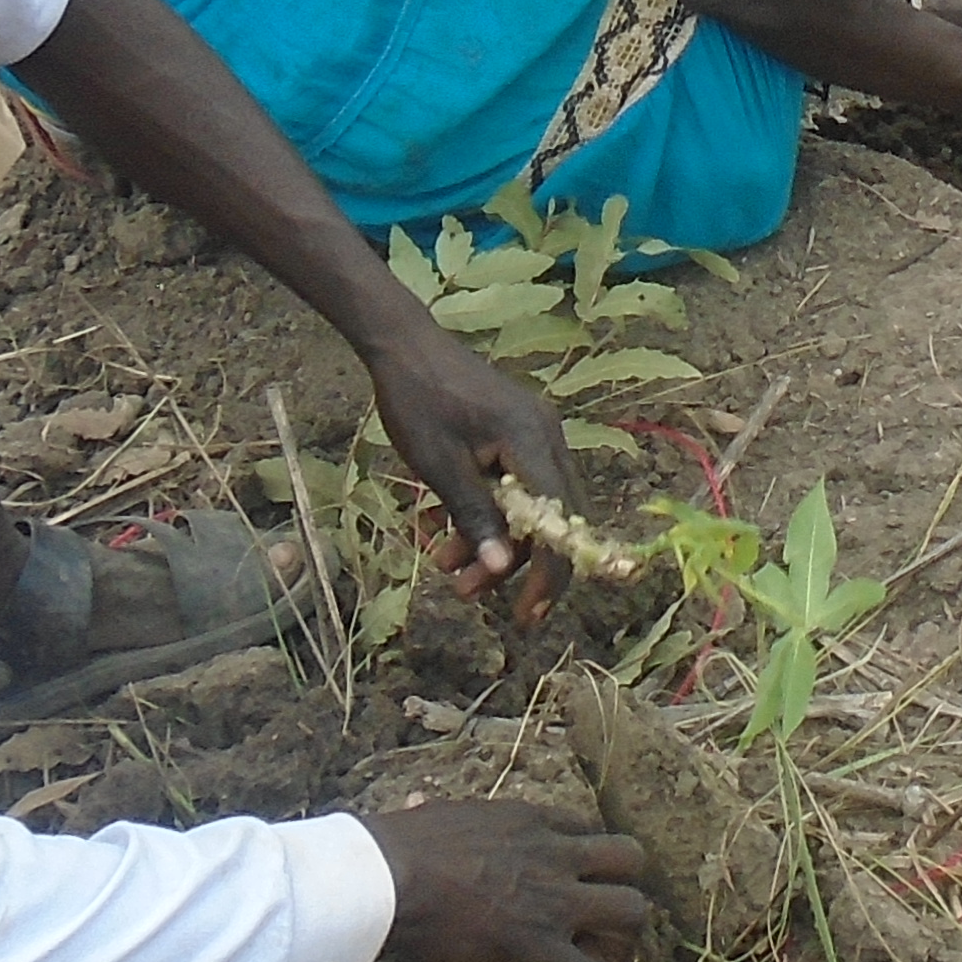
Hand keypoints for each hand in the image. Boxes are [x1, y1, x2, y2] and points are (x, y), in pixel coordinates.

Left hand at [355, 323, 571, 593]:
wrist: (404, 346)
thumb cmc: (418, 401)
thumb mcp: (440, 467)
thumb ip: (476, 518)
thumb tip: (504, 571)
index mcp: (534, 442)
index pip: (558, 522)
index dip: (548, 575)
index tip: (526, 616)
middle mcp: (547, 439)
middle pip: (553, 520)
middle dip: (515, 564)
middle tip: (469, 593)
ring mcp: (535, 435)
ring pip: (531, 508)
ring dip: (493, 542)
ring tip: (446, 565)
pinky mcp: (518, 436)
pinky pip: (515, 488)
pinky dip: (487, 515)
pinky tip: (445, 533)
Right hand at [365, 800, 649, 961]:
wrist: (388, 881)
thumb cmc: (398, 847)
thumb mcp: (434, 815)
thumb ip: (440, 814)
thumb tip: (415, 801)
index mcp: (529, 821)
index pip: (583, 827)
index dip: (585, 853)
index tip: (575, 872)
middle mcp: (556, 856)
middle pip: (628, 859)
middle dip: (622, 883)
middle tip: (605, 911)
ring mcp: (556, 903)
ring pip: (632, 911)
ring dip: (624, 935)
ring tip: (607, 957)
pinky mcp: (543, 951)